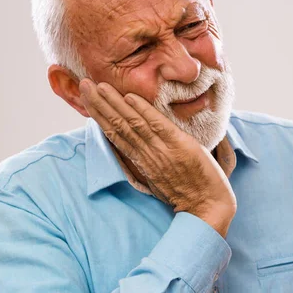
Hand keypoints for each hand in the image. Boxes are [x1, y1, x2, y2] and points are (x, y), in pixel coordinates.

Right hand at [79, 79, 236, 237]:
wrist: (209, 208)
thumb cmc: (186, 194)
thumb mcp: (159, 179)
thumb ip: (146, 162)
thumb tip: (134, 149)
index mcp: (141, 161)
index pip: (114, 134)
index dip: (99, 116)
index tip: (87, 99)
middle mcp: (147, 154)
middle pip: (117, 126)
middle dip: (99, 105)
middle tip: (84, 84)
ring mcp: (162, 150)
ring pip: (132, 123)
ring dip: (114, 103)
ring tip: (99, 86)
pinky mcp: (180, 146)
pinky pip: (157, 126)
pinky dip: (143, 111)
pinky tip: (130, 97)